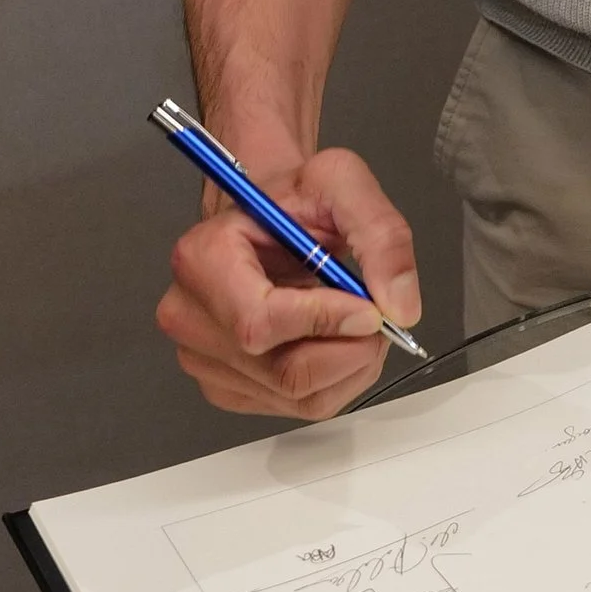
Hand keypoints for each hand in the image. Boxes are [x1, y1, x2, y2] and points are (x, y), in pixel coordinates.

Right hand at [157, 143, 421, 418]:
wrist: (269, 218)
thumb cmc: (293, 198)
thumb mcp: (343, 184)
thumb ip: (381, 236)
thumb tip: (400, 308)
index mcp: (202, 259)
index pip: (260, 322)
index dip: (326, 323)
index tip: (370, 310)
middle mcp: (190, 315)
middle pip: (283, 371)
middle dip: (350, 350)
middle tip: (378, 316)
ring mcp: (203, 359)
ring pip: (298, 396)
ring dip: (349, 366)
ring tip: (356, 320)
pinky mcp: (227, 388)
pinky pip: (297, 407)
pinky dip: (335, 381)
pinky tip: (334, 341)